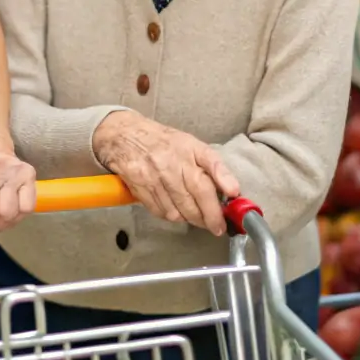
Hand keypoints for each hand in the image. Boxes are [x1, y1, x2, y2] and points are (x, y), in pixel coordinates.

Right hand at [92, 111, 239, 237]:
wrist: (126, 135)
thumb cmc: (164, 141)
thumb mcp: (194, 145)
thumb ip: (216, 167)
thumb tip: (234, 190)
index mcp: (187, 152)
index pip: (204, 186)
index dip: (215, 208)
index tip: (223, 222)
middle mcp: (170, 165)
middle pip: (191, 202)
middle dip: (206, 219)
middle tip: (214, 225)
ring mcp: (153, 178)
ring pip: (176, 212)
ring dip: (188, 218)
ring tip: (195, 215)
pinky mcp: (139, 189)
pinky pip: (160, 212)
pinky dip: (171, 215)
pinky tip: (175, 209)